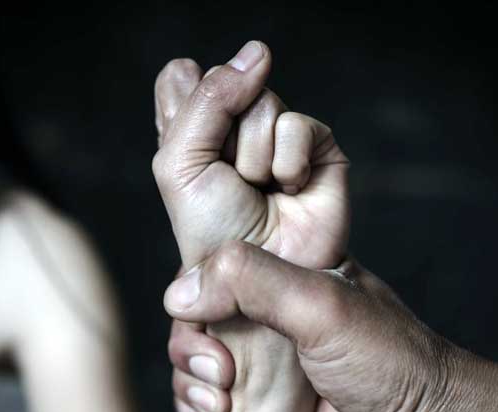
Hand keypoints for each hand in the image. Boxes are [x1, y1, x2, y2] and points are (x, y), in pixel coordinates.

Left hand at [153, 40, 349, 272]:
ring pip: (262, 101)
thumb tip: (258, 53)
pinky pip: (298, 124)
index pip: (181, 78)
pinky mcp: (316, 144)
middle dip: (221, 139)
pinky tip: (288, 188)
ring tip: (259, 190)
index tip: (193, 152)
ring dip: (253, 158)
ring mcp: (275, 132)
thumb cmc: (214, 230)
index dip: (187, 103)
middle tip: (228, 179)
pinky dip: (287, 163)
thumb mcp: (181, 165)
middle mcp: (233, 125)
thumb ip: (206, 101)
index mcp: (192, 128)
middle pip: (225, 81)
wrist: (263, 273)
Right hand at [164, 241, 459, 411]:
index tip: (193, 314)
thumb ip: (251, 282)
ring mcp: (270, 351)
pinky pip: (211, 389)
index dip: (195, 282)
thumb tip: (180, 292)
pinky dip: (197, 403)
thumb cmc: (390, 364)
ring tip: (218, 401)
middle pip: (200, 306)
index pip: (220, 256)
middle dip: (191, 340)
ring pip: (200, 351)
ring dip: (191, 377)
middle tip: (218, 371)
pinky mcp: (267, 393)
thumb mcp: (320, 306)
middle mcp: (276, 305)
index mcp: (292, 267)